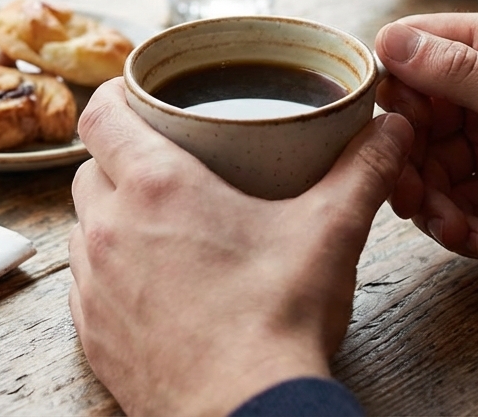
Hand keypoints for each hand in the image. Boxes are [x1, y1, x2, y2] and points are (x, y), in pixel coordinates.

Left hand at [69, 80, 411, 415]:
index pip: (100, 112)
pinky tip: (155, 282)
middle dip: (123, 157)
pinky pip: (87, 283)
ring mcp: (93, 285)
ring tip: (164, 224)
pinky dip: (111, 271)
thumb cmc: (279, 321)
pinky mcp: (92, 333)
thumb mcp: (330, 231)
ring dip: (114, 215)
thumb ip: (362, 171)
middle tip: (171, 162)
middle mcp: (109, 229)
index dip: (116, 93)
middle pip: (92, 166)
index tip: (141, 94)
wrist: (246, 413)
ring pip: (85, 225)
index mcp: (156, 187)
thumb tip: (392, 128)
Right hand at [374, 12, 477, 304]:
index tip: (385, 129)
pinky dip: (455, 224)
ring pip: (427, 165)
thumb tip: (390, 39)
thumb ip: (459, 74)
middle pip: (413, 115)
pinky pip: (452, 201)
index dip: (391, 86)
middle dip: (406, 159)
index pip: (417, 47)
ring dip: (431, 202)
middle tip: (412, 195)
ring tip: (456, 229)